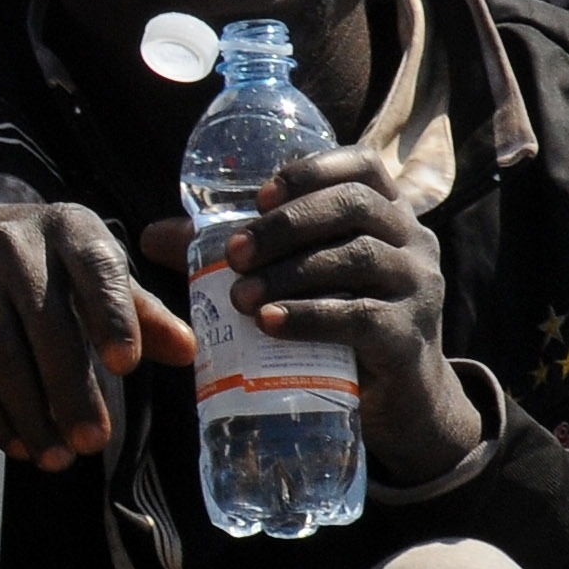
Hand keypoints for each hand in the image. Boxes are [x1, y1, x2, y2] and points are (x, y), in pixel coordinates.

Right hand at [0, 202, 195, 470]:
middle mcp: (12, 238)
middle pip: (47, 323)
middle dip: (71, 390)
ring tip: (57, 457)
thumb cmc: (38, 270)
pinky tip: (16, 442)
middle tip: (93, 442)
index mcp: (68, 227)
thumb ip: (137, 312)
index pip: (97, 267)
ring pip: (1, 353)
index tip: (127, 366)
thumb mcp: (87, 277)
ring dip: (31, 413)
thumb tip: (186, 351)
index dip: (113, 315)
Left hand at [140, 148, 478, 483]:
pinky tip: (270, 323)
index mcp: (387, 215)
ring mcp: (416, 289)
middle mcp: (411, 243)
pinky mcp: (408, 337)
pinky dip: (310, 317)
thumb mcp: (298, 280)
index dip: (311, 170)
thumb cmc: (339, 325)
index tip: (261, 196)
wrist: (398, 402)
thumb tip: (152, 237)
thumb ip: (235, 253)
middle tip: (234, 255)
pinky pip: (361, 317)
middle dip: (286, 225)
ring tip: (239, 298)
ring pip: (356, 258)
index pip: (361, 166)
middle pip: (353, 206)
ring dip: (289, 273)